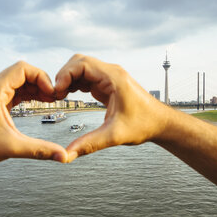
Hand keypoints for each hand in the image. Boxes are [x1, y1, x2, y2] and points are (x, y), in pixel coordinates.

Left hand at [0, 61, 67, 167]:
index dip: (41, 77)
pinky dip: (27, 95)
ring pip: (18, 82)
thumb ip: (40, 150)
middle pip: (22, 73)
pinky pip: (14, 92)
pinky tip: (38, 103)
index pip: (22, 68)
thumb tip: (64, 157)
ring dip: (35, 89)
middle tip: (54, 98)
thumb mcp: (12, 147)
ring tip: (50, 100)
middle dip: (40, 83)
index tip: (52, 94)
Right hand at [55, 54, 170, 161]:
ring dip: (68, 79)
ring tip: (60, 96)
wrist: (160, 123)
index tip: (57, 92)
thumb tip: (67, 154)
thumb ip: (89, 144)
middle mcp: (111, 73)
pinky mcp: (108, 84)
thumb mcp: (114, 136)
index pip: (82, 64)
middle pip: (79, 62)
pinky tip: (70, 95)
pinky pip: (86, 77)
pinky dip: (75, 83)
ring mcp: (109, 77)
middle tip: (56, 95)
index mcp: (114, 78)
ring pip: (81, 68)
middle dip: (64, 76)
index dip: (65, 75)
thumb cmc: (144, 125)